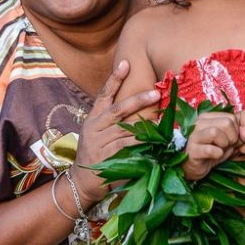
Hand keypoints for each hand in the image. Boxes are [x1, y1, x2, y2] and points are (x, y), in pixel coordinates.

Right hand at [71, 60, 160, 204]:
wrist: (81, 181)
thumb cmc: (95, 155)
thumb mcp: (98, 133)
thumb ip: (113, 121)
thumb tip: (138, 107)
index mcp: (93, 118)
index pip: (104, 94)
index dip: (115, 78)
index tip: (125, 63)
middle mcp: (95, 127)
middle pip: (118, 109)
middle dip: (138, 100)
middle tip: (156, 92)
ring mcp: (99, 142)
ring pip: (124, 129)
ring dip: (144, 125)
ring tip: (163, 121)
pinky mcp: (104, 156)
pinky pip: (125, 146)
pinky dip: (139, 143)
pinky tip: (152, 141)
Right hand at [182, 112, 244, 180]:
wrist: (194, 168)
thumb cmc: (212, 152)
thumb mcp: (229, 143)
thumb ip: (241, 136)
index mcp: (208, 117)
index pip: (231, 118)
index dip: (236, 131)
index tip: (231, 141)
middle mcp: (198, 123)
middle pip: (226, 123)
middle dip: (232, 138)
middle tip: (226, 146)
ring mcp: (193, 136)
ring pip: (216, 132)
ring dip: (224, 144)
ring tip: (220, 150)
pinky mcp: (192, 150)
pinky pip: (210, 149)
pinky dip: (217, 154)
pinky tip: (215, 156)